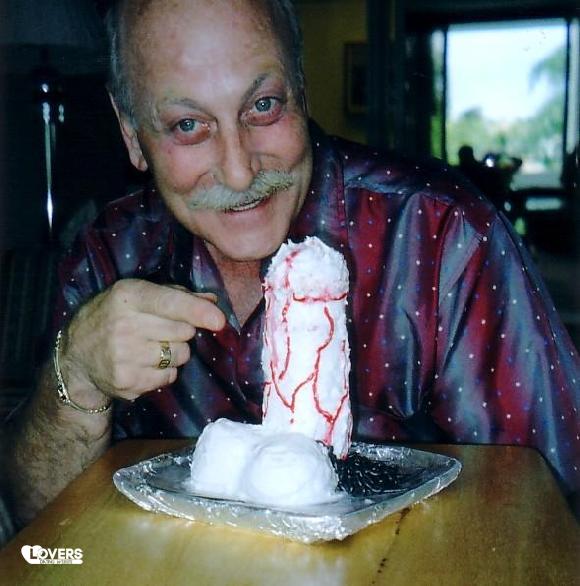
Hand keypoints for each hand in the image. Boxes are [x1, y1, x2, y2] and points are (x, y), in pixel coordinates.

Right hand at [58, 279, 225, 402]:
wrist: (76, 357)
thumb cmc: (114, 317)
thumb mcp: (137, 295)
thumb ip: (176, 295)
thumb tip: (212, 300)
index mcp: (129, 296)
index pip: (172, 304)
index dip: (199, 312)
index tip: (219, 321)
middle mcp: (125, 325)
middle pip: (184, 332)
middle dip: (182, 331)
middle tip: (161, 330)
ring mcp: (124, 357)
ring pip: (180, 356)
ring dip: (175, 352)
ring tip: (151, 347)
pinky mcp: (127, 382)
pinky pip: (169, 377)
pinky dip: (164, 372)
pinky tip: (144, 364)